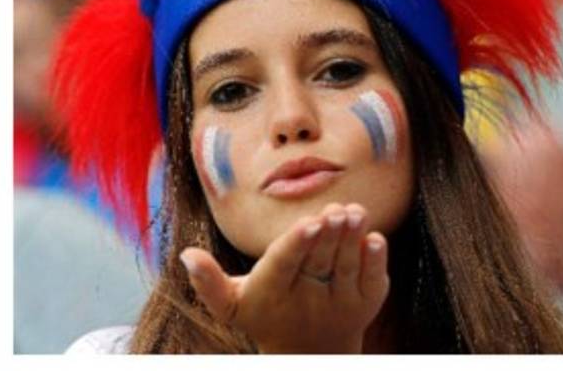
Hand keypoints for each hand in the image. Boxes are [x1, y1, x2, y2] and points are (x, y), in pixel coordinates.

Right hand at [180, 202, 389, 353]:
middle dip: (327, 235)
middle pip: (318, 263)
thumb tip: (187, 254)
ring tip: (355, 212)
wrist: (309, 352)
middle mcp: (307, 303)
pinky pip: (372, 280)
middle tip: (335, 210)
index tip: (309, 221)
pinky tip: (375, 237)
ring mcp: (339, 305)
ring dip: (352, 240)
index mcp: (272, 296)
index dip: (297, 243)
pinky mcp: (365, 304)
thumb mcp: (232, 305)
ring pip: (346, 268)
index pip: (284, 265)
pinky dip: (375, 260)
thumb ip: (209, 282)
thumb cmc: (265, 313)